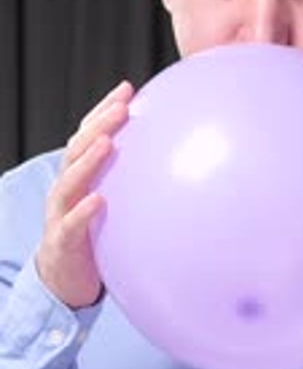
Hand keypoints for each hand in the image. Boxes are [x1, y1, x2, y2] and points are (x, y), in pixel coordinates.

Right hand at [36, 80, 134, 308]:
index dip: (104, 110)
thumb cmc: (93, 237)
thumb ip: (131, 183)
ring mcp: (60, 213)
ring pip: (69, 180)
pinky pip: (71, 224)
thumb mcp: (112, 205)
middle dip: (99, 124)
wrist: (64, 279)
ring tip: (107, 141)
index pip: (88, 135)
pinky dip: (83, 211)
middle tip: (121, 106)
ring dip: (87, 159)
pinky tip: (98, 200)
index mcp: (79, 176)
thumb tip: (176, 163)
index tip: (127, 89)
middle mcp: (67, 189)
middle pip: (78, 148)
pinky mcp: (62, 241)